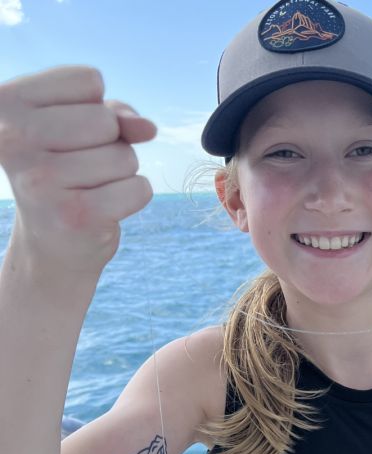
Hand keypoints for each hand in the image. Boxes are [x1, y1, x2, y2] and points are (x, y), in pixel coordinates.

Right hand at [0, 65, 156, 272]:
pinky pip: (138, 189)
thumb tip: (148, 128)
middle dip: (112, 143)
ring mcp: (41, 180)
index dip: (95, 107)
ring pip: (124, 157)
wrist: (51, 245)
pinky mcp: (74, 216)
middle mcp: (13, 138)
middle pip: (106, 121)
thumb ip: (117, 114)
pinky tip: (104, 209)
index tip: (70, 133)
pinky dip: (133, 197)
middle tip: (83, 168)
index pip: (88, 81)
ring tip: (90, 189)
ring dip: (120, 173)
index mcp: (7, 103)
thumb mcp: (82, 130)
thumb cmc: (67, 174)